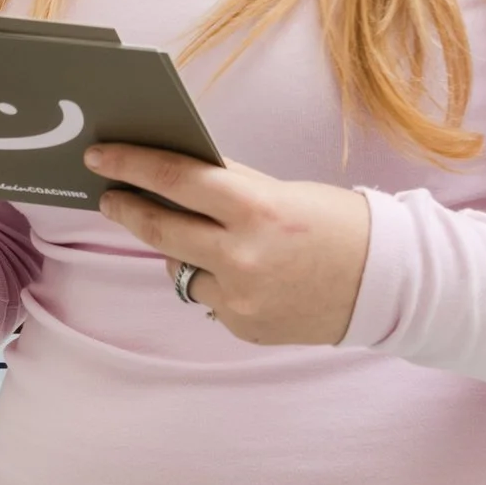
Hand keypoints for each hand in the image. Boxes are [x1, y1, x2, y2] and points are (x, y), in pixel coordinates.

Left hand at [82, 142, 369, 349]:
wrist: (386, 283)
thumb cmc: (336, 225)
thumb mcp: (281, 193)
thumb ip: (227, 186)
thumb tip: (171, 173)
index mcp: (256, 210)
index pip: (176, 179)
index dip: (131, 165)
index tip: (99, 157)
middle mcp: (242, 258)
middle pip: (161, 229)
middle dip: (128, 209)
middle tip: (109, 197)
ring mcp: (240, 300)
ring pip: (181, 268)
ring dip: (184, 250)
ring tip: (210, 239)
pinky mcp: (243, 327)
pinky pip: (208, 298)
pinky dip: (217, 282)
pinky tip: (247, 275)